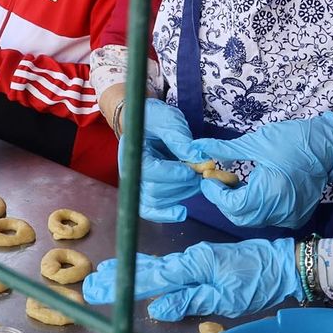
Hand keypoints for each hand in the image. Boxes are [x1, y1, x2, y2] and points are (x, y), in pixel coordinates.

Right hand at [81, 238, 298, 319]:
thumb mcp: (226, 299)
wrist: (284, 264)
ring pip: (158, 267)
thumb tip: (156, 309)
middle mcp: (191, 258)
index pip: (151, 277)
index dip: (123, 284)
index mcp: (194, 265)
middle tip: (91, 285)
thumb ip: (190, 301)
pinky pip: (171, 268)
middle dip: (120, 277)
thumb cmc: (259, 282)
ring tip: (106, 276)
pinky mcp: (204, 261)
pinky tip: (143, 273)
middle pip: (149, 269)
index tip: (98, 288)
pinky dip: (151, 271)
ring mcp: (197, 258)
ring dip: (131, 273)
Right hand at [120, 98, 200, 223]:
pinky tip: (182, 212)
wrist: (145, 123)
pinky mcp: (145, 191)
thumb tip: (199, 158)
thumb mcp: (168, 120)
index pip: (149, 171)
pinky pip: (150, 210)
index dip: (172, 173)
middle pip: (154, 190)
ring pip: (156, 201)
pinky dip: (166, 214)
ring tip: (197, 180)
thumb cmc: (154, 119)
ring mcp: (137, 183)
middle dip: (182, 184)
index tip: (191, 170)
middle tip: (201, 174)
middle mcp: (131, 171)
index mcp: (132, 150)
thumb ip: (180, 139)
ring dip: (181, 194)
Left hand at [189, 113, 332, 229]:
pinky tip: (255, 189)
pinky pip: (268, 218)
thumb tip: (200, 147)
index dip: (215, 193)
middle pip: (240, 216)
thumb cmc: (295, 141)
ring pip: (253, 219)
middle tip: (220, 180)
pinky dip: (256, 207)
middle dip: (225, 200)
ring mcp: (288, 217)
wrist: (330, 148)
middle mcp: (279, 211)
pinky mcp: (295, 217)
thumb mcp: (257, 142)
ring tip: (236, 182)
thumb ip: (226, 149)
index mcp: (269, 193)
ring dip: (239, 204)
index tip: (208, 178)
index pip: (232, 205)